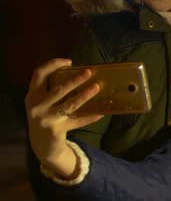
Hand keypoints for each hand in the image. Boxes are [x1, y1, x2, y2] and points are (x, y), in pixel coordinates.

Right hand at [25, 59, 102, 173]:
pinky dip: (89, 117)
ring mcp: (47, 119)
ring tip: (96, 87)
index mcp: (32, 95)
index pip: (39, 74)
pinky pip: (77, 122)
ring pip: (69, 105)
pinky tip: (101, 112)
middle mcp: (37, 106)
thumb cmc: (46, 116)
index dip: (53, 65)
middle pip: (58, 90)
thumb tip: (81, 74)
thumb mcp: (43, 102)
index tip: (69, 62)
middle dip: (74, 80)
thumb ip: (53, 90)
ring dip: (84, 96)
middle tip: (89, 72)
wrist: (41, 145)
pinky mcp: (57, 131)